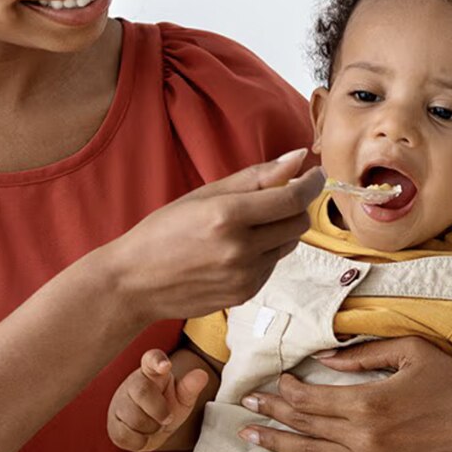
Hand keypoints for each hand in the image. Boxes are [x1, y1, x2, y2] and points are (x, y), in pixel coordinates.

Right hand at [102, 149, 323, 323]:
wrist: (134, 282)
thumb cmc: (163, 231)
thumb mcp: (204, 195)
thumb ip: (256, 177)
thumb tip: (298, 157)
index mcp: (226, 216)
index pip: (292, 198)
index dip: (312, 183)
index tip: (316, 174)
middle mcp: (240, 249)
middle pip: (298, 222)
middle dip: (295, 206)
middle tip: (277, 197)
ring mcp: (244, 276)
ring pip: (288, 245)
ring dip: (279, 230)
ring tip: (245, 226)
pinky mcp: (245, 294)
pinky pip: (272, 266)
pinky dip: (264, 253)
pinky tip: (234, 250)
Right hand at [107, 349, 209, 451]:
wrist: (151, 429)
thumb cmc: (167, 407)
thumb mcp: (182, 398)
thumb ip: (190, 387)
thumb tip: (202, 375)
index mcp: (152, 372)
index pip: (151, 359)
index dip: (157, 361)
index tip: (166, 366)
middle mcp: (133, 383)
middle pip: (142, 391)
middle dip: (159, 410)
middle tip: (168, 418)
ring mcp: (120, 402)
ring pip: (133, 417)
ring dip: (151, 428)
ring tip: (154, 425)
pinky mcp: (113, 423)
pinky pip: (124, 435)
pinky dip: (139, 441)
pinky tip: (143, 435)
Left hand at [236, 337, 451, 451]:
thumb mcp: (410, 351)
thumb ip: (362, 354)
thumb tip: (324, 359)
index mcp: (369, 401)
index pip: (311, 397)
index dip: (287, 389)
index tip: (274, 381)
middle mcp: (366, 437)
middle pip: (305, 425)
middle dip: (272, 413)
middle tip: (247, 405)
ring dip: (278, 446)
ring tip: (250, 435)